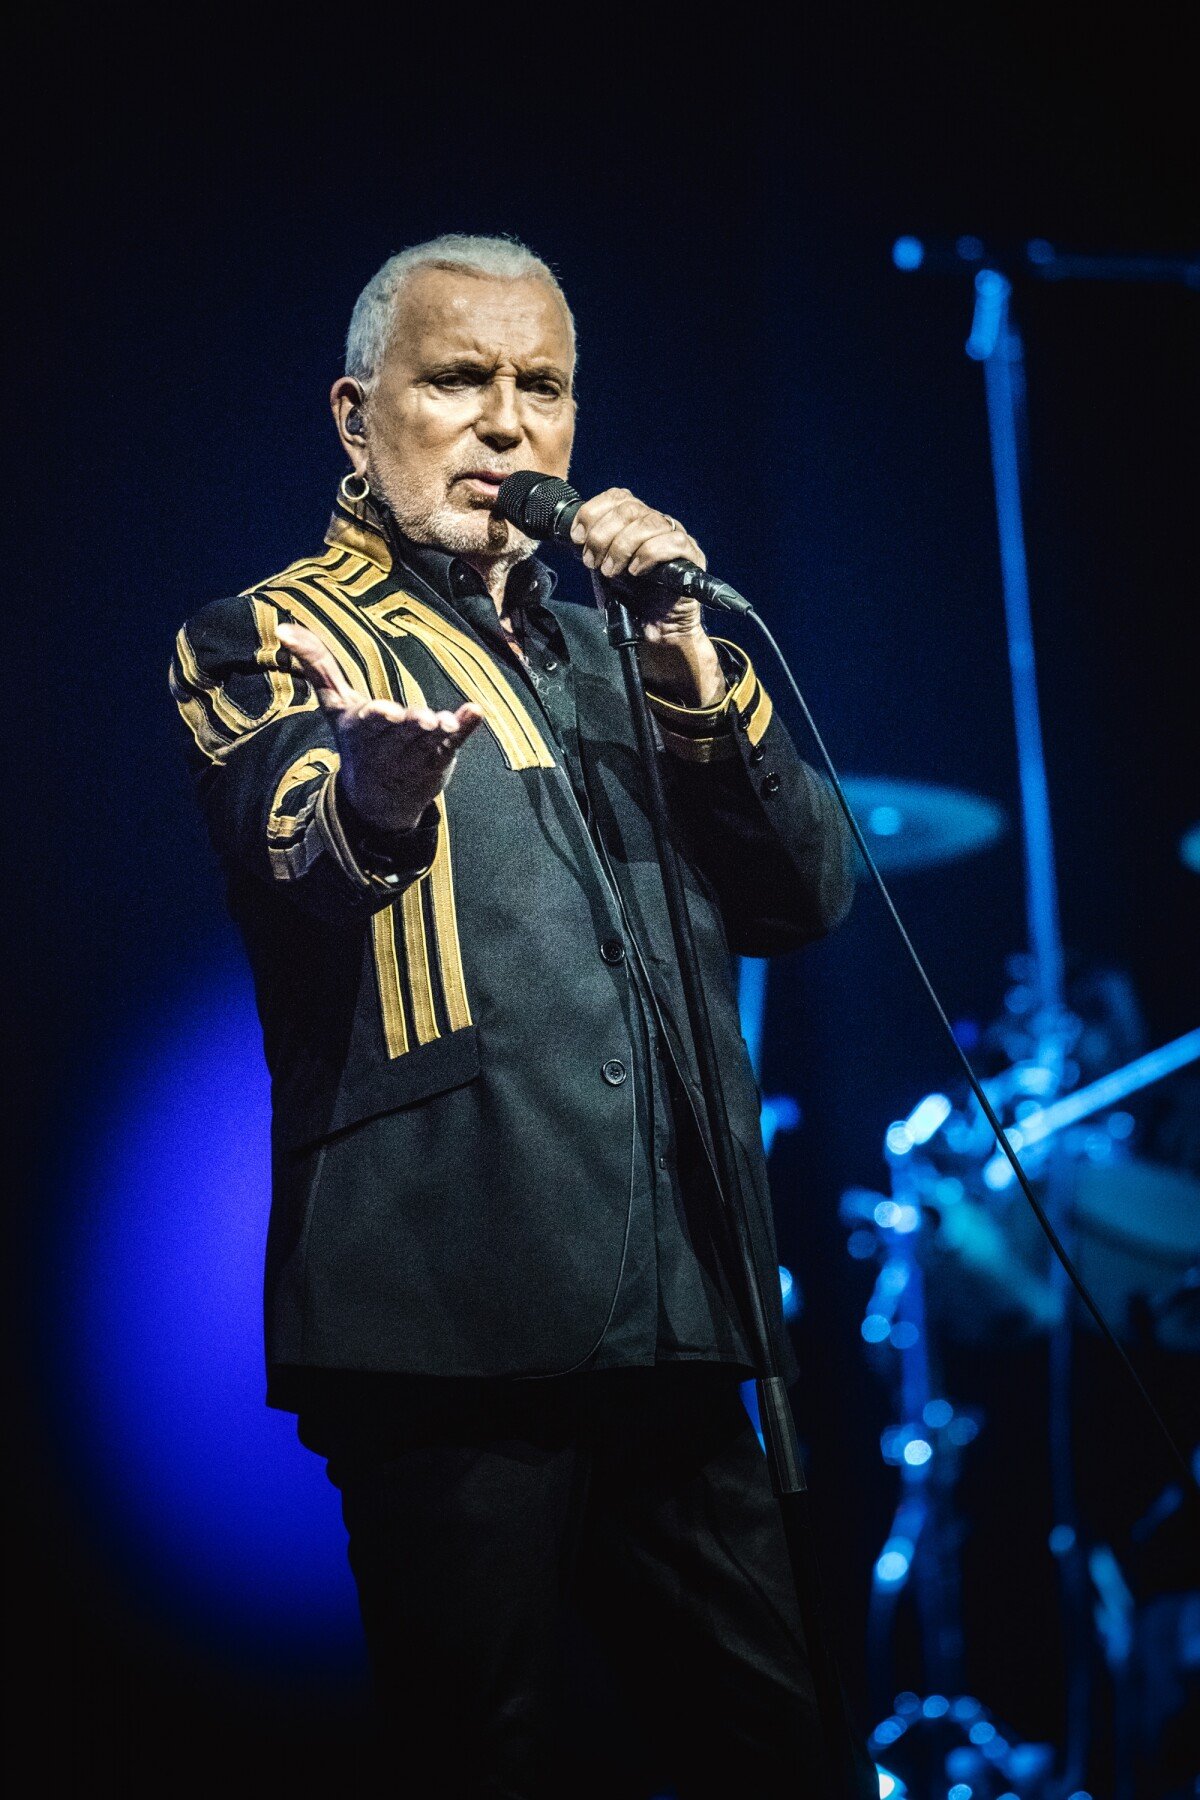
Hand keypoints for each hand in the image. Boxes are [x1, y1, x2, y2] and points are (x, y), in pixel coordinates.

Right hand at [276, 623, 483, 834]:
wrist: (376, 801)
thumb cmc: (356, 740)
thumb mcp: (334, 705)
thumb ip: (317, 665)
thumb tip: (282, 627)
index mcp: (362, 728)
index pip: (369, 721)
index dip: (378, 716)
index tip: (386, 711)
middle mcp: (389, 743)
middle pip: (402, 731)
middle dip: (411, 725)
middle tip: (424, 718)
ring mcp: (417, 752)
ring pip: (428, 739)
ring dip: (440, 730)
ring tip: (448, 721)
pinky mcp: (440, 758)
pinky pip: (454, 742)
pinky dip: (465, 728)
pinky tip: (475, 712)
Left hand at [568, 489, 724, 704]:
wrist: (653, 632)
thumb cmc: (630, 601)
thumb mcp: (603, 569)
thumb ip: (594, 548)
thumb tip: (573, 534)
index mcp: (635, 522)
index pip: (618, 496)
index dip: (593, 511)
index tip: (576, 537)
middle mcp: (657, 524)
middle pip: (629, 508)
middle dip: (602, 534)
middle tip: (592, 561)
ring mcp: (675, 538)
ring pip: (648, 523)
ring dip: (621, 547)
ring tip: (611, 571)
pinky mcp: (692, 557)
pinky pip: (673, 543)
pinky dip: (648, 555)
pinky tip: (635, 571)